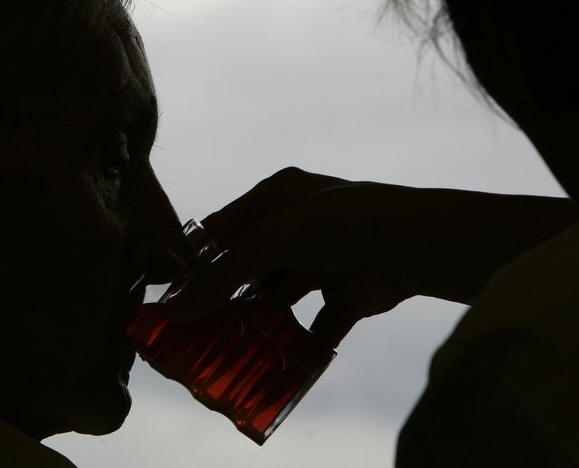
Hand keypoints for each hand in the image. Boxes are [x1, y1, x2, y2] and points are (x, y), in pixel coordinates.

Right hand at [163, 167, 578, 346]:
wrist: (406, 244)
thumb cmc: (333, 223)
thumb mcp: (268, 243)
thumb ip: (222, 278)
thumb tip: (176, 312)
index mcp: (277, 196)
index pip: (226, 227)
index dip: (199, 257)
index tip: (171, 289)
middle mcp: (298, 227)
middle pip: (251, 266)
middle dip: (226, 296)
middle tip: (192, 327)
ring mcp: (323, 261)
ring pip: (281, 298)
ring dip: (259, 323)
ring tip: (223, 350)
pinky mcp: (346, 294)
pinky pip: (317, 326)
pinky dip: (301, 346)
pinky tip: (277, 366)